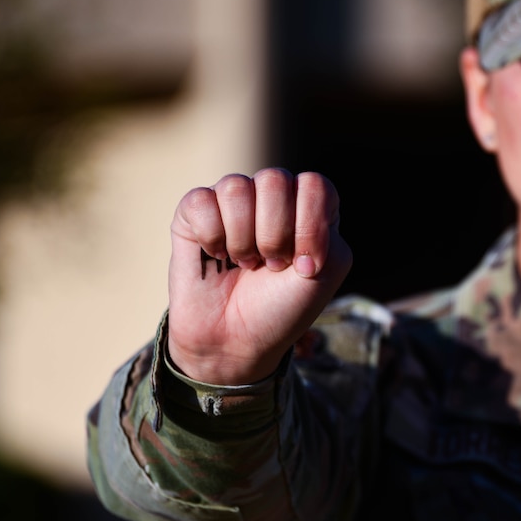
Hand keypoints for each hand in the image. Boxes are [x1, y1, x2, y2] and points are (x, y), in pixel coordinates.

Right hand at [166, 169, 351, 384]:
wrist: (237, 340)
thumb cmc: (283, 306)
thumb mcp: (325, 273)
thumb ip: (326, 231)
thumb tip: (291, 210)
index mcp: (308, 206)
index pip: (315, 185)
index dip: (310, 227)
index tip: (305, 266)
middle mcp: (271, 196)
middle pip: (275, 180)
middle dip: (275, 235)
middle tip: (271, 265)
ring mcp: (232, 201)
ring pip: (236, 187)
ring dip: (243, 239)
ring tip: (245, 263)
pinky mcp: (195, 212)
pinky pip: (201, 201)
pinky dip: (212, 237)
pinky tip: (216, 256)